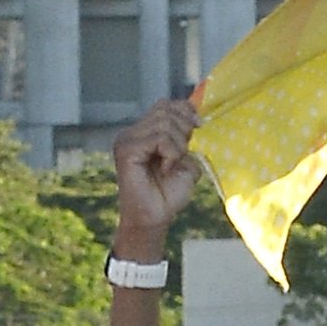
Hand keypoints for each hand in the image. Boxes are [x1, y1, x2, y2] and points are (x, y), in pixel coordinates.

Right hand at [112, 98, 201, 251]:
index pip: (164, 105)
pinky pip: (159, 138)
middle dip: (184, 129)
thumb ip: (188, 141)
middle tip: (184, 154)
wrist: (154, 219)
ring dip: (178, 145)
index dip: (185, 110)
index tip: (199, 125)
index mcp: (144, 133)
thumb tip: (196, 120)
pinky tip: (165, 170)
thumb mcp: (185, 163)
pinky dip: (170, 154)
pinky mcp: (126, 149)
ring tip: (172, 165)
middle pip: (165, 110)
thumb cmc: (167, 196)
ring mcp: (127, 140)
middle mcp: (132, 132)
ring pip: (164, 123)